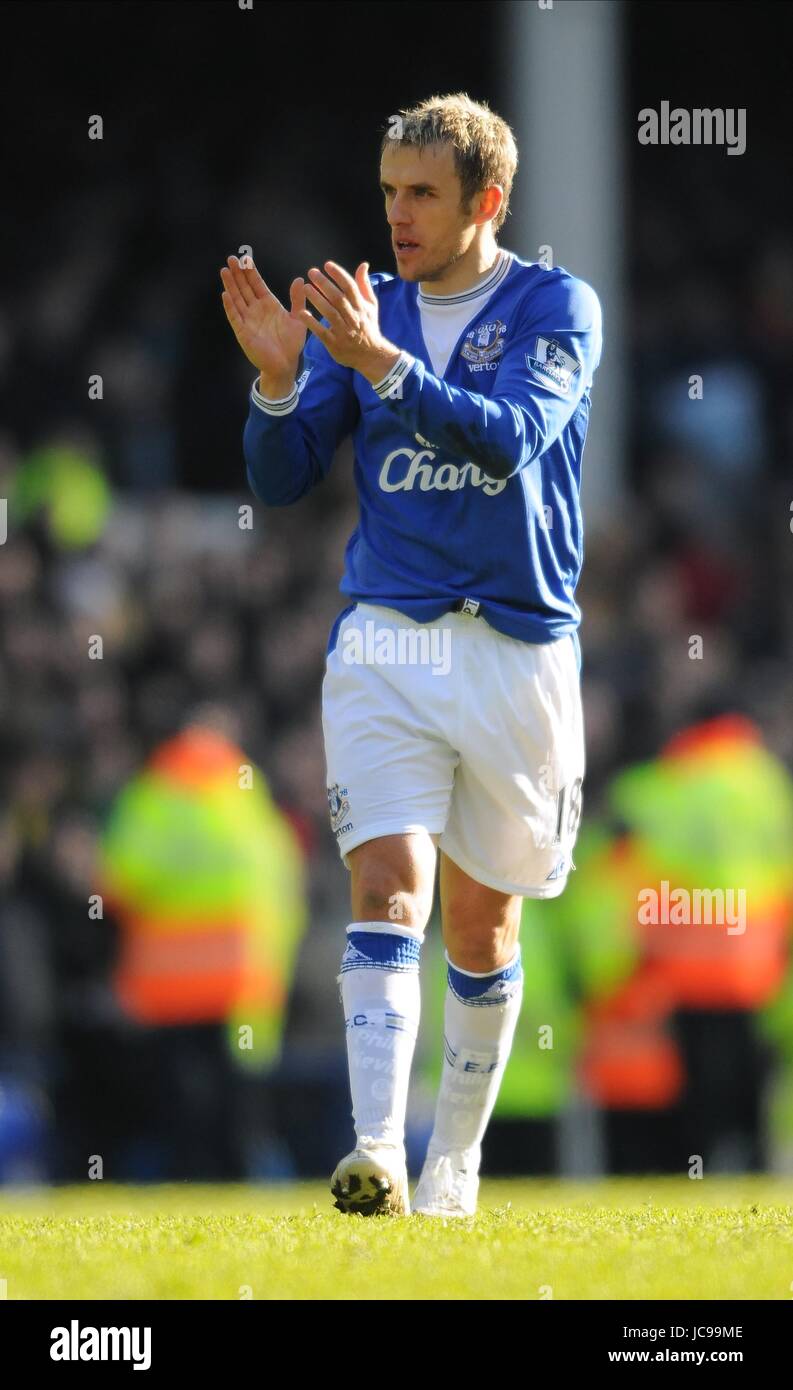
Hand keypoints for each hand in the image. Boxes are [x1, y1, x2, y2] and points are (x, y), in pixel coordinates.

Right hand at [220, 254, 306, 388]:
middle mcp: (256, 310)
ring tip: (225, 270)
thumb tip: (299, 279)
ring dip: (230, 285)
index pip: (257, 284)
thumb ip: (297, 299)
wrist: (285, 365)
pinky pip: (235, 317)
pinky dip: (230, 306)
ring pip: (237, 299)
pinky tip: (225, 294)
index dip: (251, 272)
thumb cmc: (291, 343)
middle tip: (231, 258)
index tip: (246, 258)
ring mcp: (248, 320)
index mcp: (268, 304)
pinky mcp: (243, 332)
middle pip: (244, 288)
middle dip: (238, 273)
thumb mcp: (298, 318)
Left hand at [296, 261, 399, 378]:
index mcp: (361, 307)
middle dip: (325, 284)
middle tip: (312, 272)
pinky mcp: (334, 344)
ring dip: (317, 299)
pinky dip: (311, 322)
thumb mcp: (371, 306)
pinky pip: (322, 332)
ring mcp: (344, 332)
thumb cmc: (368, 327)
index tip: (327, 265)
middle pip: (338, 298)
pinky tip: (301, 313)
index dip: (339, 275)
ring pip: (330, 313)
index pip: (350, 287)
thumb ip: (364, 285)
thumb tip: (363, 265)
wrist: (371, 356)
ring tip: (305, 287)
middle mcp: (353, 318)